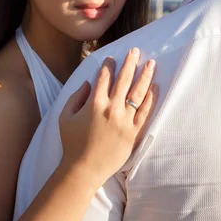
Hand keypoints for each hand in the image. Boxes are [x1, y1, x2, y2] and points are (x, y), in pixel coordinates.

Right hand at [58, 48, 157, 188]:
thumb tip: (88, 83)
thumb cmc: (72, 143)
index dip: (108, 65)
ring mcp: (125, 120)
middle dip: (130, 63)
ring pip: (138, 93)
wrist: (84, 169)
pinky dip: (152, 98)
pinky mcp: (134, 132)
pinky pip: (145, 112)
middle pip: (124, 80)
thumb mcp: (65, 116)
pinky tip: (156, 86)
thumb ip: (76, 97)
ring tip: (151, 63)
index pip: (103, 78)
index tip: (112, 57)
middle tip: (135, 51)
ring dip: (145, 76)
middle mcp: (112, 109)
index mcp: (94, 104)